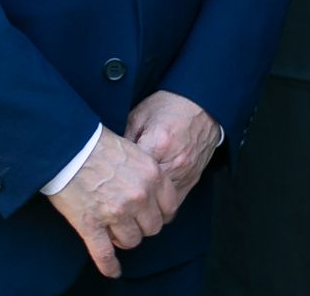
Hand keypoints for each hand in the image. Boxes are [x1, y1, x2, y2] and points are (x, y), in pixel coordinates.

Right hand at [45, 125, 176, 278]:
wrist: (68, 145)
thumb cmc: (97, 142)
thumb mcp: (134, 149)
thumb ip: (146, 172)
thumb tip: (149, 187)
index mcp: (153, 176)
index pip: (169, 208)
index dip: (160, 214)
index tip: (152, 215)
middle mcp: (139, 197)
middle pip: (152, 228)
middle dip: (141, 227)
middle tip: (130, 222)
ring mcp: (116, 213)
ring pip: (131, 241)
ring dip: (124, 239)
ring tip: (114, 232)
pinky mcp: (92, 224)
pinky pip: (104, 254)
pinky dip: (109, 266)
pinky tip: (113, 271)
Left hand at [123, 91, 220, 212]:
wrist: (202, 104)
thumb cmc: (169, 106)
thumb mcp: (139, 116)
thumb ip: (126, 141)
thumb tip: (112, 162)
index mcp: (158, 144)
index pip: (132, 173)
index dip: (117, 181)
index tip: (107, 184)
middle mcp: (174, 162)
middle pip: (147, 193)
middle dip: (130, 198)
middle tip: (115, 200)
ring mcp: (185, 173)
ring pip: (161, 203)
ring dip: (147, 204)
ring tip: (131, 205)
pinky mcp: (193, 178)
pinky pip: (175, 201)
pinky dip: (162, 204)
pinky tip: (151, 201)